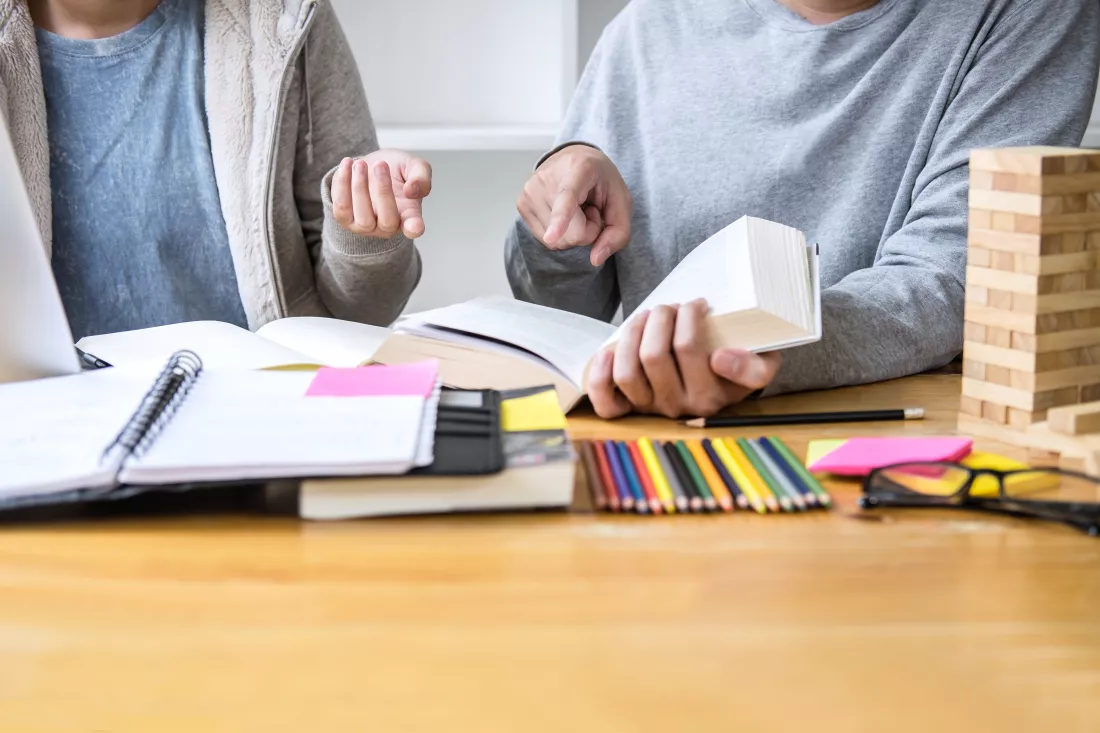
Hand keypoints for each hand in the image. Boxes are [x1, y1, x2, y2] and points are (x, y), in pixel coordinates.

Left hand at [332, 149, 432, 238]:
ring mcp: (366, 226)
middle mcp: (388, 226)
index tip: (415, 225)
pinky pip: (341, 208)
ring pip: (362, 218)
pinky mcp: (345, 219)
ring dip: (359, 187)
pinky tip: (348, 165)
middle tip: (381, 165)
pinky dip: (342, 185)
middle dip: (383, 190)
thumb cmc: (396, 171)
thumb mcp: (414, 166)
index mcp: (409, 214)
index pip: (414, 227)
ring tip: (360, 164)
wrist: (371, 166)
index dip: (414, 228)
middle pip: (387, 221)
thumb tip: (412, 191)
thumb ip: (421, 177)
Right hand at [516, 145, 632, 265]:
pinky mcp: (521, 204)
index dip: (561, 218)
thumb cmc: (600, 181)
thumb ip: (618, 233)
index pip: (568, 197)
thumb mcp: (622, 202)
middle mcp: (547, 177)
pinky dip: (559, 233)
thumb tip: (595, 259)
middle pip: (570, 233)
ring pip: (556, 241)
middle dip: (587, 232)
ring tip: (576, 208)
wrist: (574, 159)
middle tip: (589, 209)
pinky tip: (563, 213)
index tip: (552, 236)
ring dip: (572, 232)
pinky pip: (546, 241)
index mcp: (579, 168)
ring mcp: (530, 190)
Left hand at [586, 299, 781, 418]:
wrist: (724, 384)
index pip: (688, 349)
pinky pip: (606, 402)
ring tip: (648, 317)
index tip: (699, 304)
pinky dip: (601, 375)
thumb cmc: (740, 364)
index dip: (688, 317)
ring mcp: (650, 408)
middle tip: (671, 306)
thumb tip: (720, 359)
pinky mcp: (629, 409)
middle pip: (653, 355)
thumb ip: (754, 368)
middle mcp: (678, 406)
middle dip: (659, 317)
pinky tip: (610, 350)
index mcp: (710, 397)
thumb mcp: (763, 364)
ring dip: (632, 334)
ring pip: (627, 371)